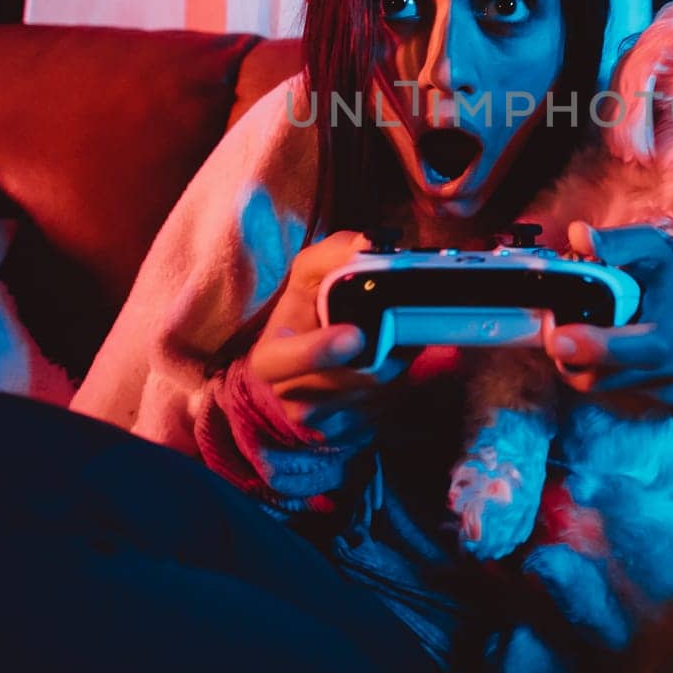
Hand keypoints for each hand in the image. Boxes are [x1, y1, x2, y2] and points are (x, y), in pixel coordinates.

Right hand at [246, 229, 389, 419]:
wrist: (305, 359)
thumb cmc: (306, 309)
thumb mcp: (311, 273)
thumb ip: (335, 252)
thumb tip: (370, 242)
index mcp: (270, 356)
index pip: (282, 362)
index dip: (318, 351)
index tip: (354, 335)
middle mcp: (291, 394)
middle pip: (346, 379)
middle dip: (379, 355)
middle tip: (403, 328)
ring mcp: (321, 418)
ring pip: (373, 392)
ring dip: (395, 363)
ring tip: (399, 335)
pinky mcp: (350, 430)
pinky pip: (387, 405)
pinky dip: (399, 380)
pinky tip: (394, 357)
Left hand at [541, 221, 672, 401]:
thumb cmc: (666, 281)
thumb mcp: (650, 249)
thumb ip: (617, 242)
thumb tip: (579, 235)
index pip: (646, 349)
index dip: (601, 347)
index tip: (560, 339)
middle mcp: (667, 366)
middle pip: (604, 375)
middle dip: (568, 352)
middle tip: (551, 326)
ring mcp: (648, 387)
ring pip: (591, 383)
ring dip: (569, 357)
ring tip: (568, 326)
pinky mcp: (628, 394)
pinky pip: (590, 385)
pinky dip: (575, 364)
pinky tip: (579, 340)